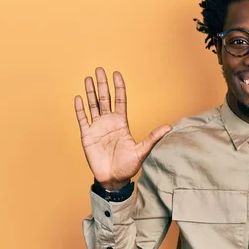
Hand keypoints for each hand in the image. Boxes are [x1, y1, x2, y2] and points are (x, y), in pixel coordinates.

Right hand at [74, 67, 171, 189]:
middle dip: (102, 84)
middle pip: (104, 98)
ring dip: (90, 92)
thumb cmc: (128, 166)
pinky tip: (78, 97)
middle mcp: (108, 122)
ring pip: (92, 105)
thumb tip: (169, 127)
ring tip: (88, 78)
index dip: (118, 87)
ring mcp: (97, 128)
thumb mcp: (142, 150)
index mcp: (121, 123)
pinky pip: (82, 119)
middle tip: (99, 69)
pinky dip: (80, 109)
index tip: (116, 74)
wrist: (113, 179)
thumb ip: (153, 138)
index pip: (119, 100)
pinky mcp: (87, 136)